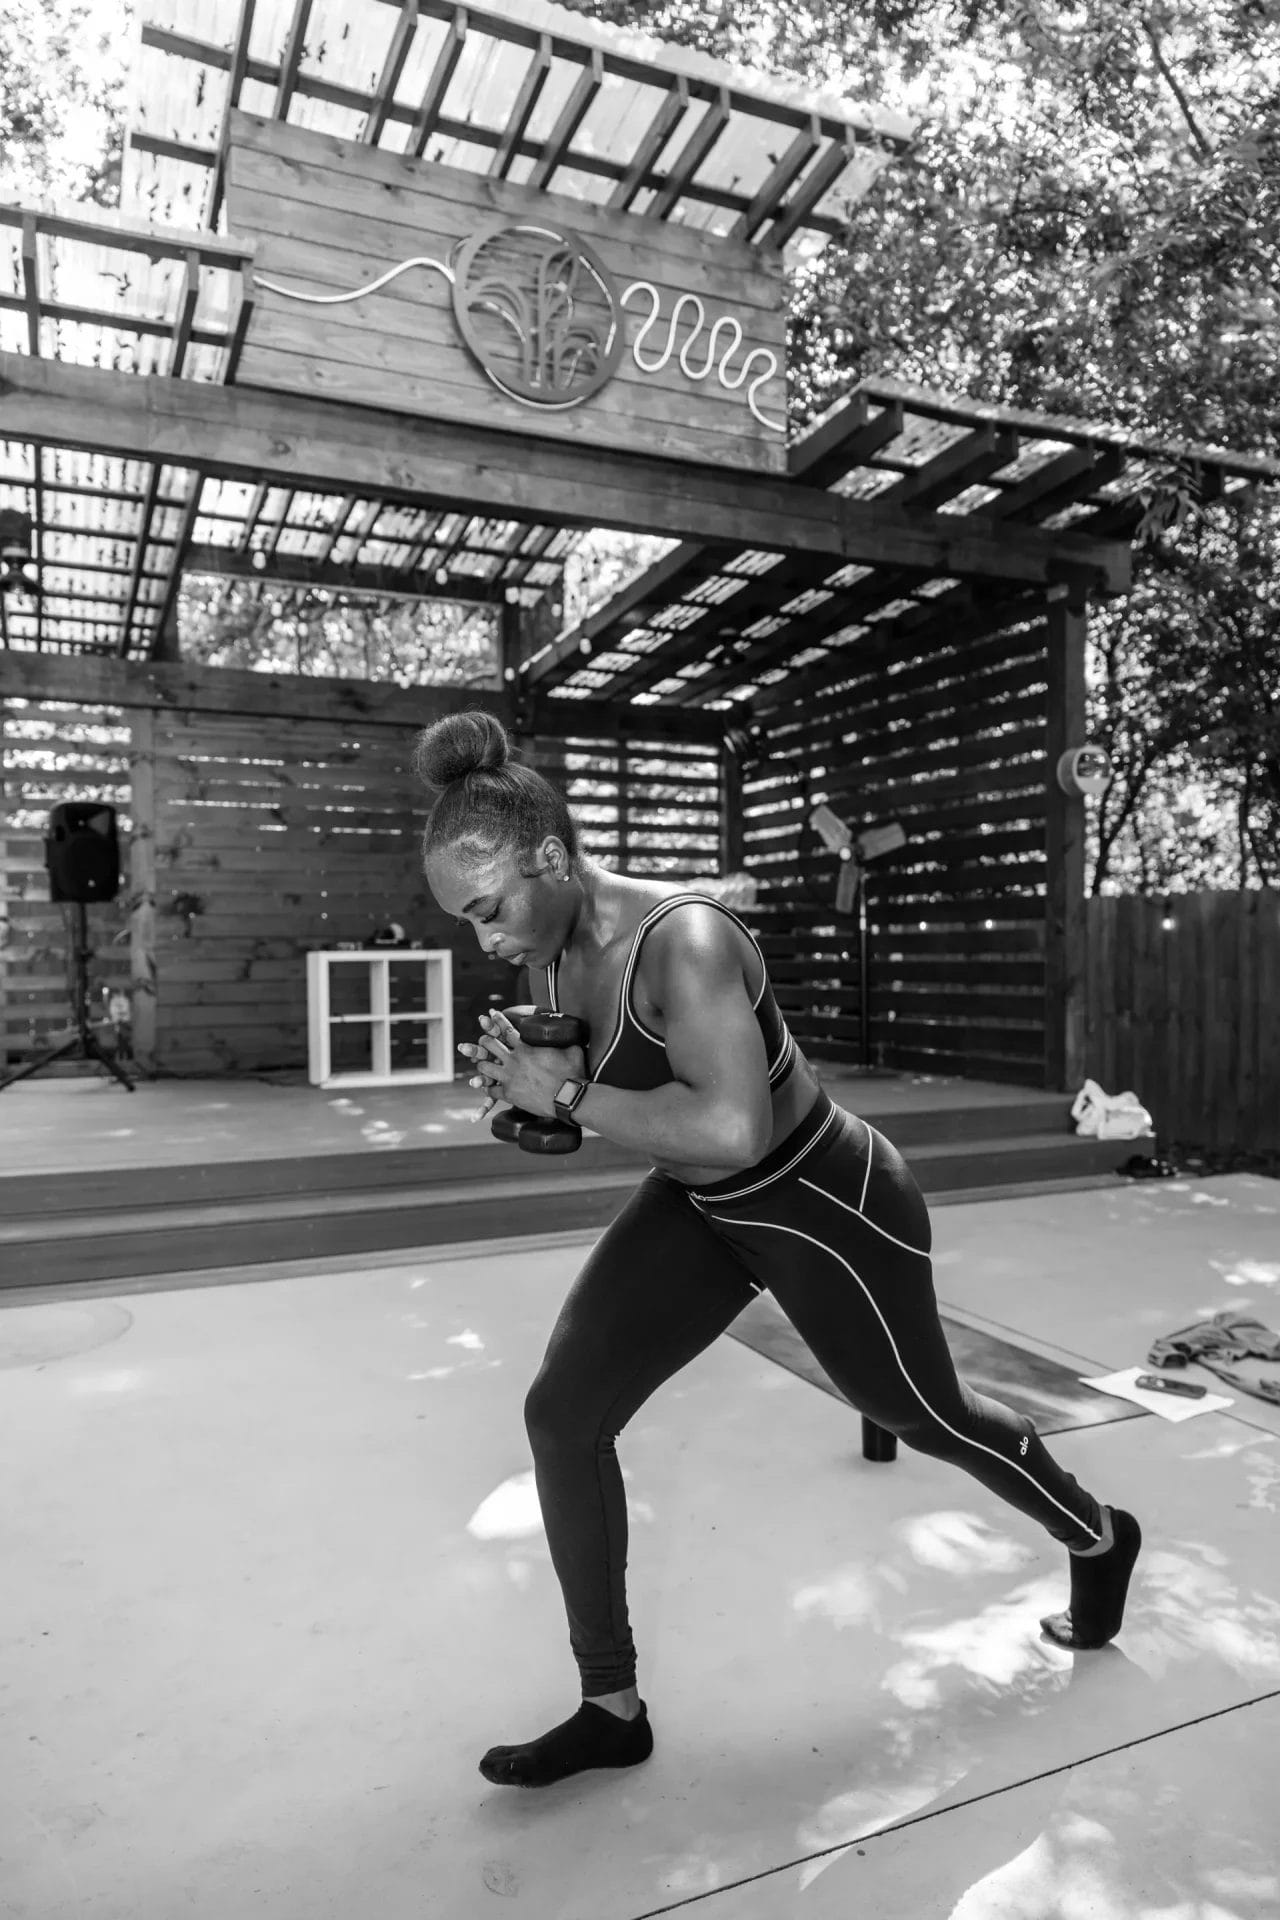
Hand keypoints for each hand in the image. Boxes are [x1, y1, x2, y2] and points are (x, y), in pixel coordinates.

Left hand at [459, 1012, 587, 1120]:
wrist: (568, 1098)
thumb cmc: (573, 1073)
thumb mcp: (572, 1050)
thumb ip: (567, 1040)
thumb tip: (574, 1032)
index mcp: (526, 1048)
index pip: (506, 1030)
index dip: (497, 1021)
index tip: (490, 1013)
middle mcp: (514, 1060)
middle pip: (490, 1045)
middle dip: (485, 1041)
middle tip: (484, 1041)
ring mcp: (509, 1078)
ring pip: (485, 1067)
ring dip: (483, 1065)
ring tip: (483, 1065)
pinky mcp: (509, 1095)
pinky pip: (491, 1090)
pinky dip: (489, 1088)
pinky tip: (488, 1088)